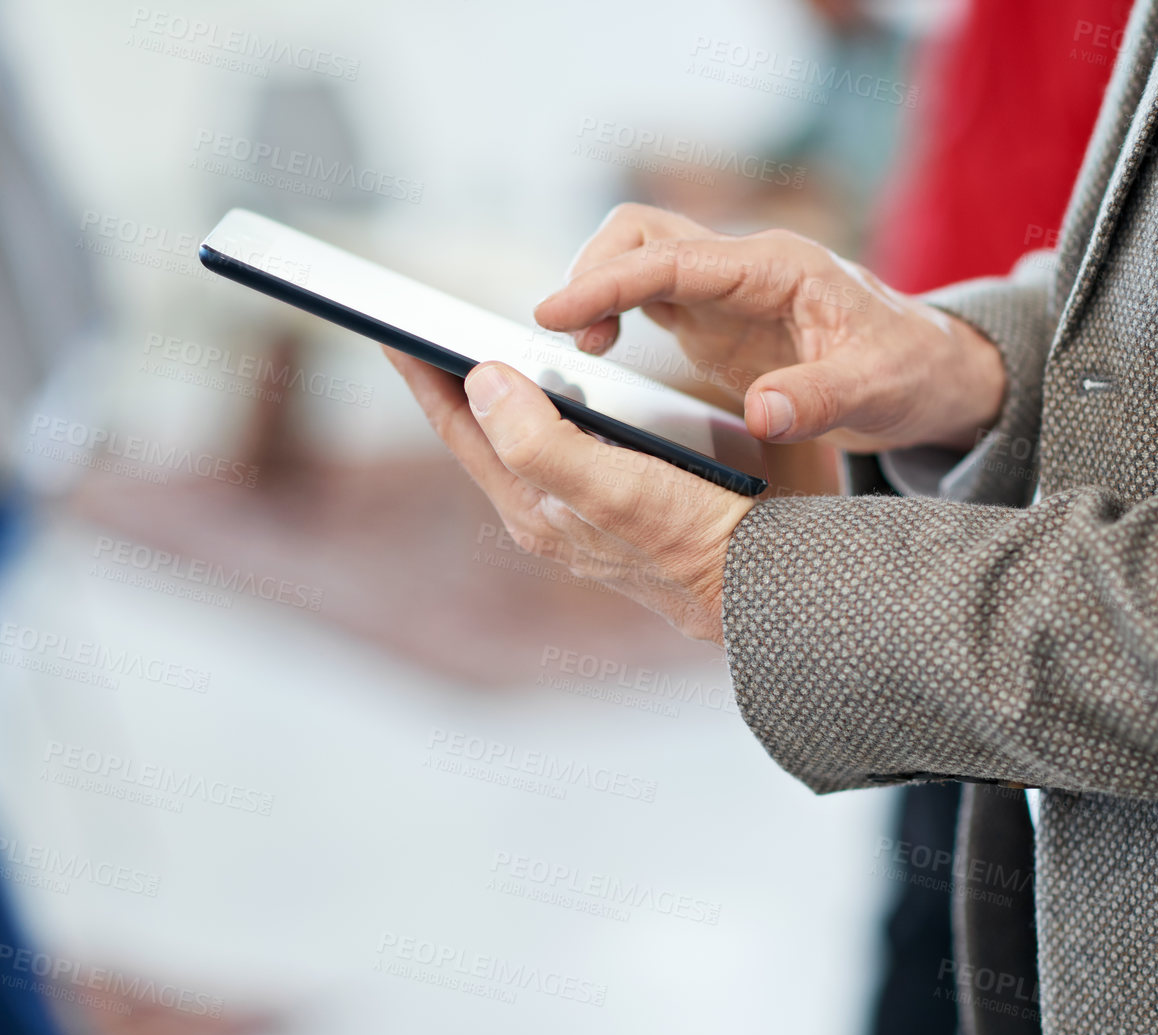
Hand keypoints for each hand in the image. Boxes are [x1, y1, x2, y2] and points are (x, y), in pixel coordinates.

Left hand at [384, 349, 753, 643]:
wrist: (765, 586)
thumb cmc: (693, 539)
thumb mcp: (609, 487)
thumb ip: (538, 441)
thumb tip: (481, 382)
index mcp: (534, 505)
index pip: (460, 427)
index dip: (423, 374)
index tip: (392, 326)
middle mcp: (550, 510)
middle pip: (483, 435)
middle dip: (451, 384)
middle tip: (423, 332)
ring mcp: (586, 510)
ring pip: (524, 441)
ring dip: (499, 397)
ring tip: (477, 355)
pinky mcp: (624, 504)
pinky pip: (569, 446)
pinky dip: (554, 410)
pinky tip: (565, 395)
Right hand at [534, 203, 1006, 453]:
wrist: (928, 372)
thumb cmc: (909, 370)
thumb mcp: (876, 389)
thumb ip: (818, 398)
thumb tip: (762, 412)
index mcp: (777, 268)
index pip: (672, 258)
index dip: (607, 281)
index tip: (553, 312)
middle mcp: (743, 267)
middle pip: (641, 235)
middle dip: (592, 274)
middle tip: (569, 339)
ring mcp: (725, 291)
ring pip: (637, 258)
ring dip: (597, 290)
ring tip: (582, 349)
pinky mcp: (714, 318)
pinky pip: (646, 294)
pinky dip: (611, 311)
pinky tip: (602, 352)